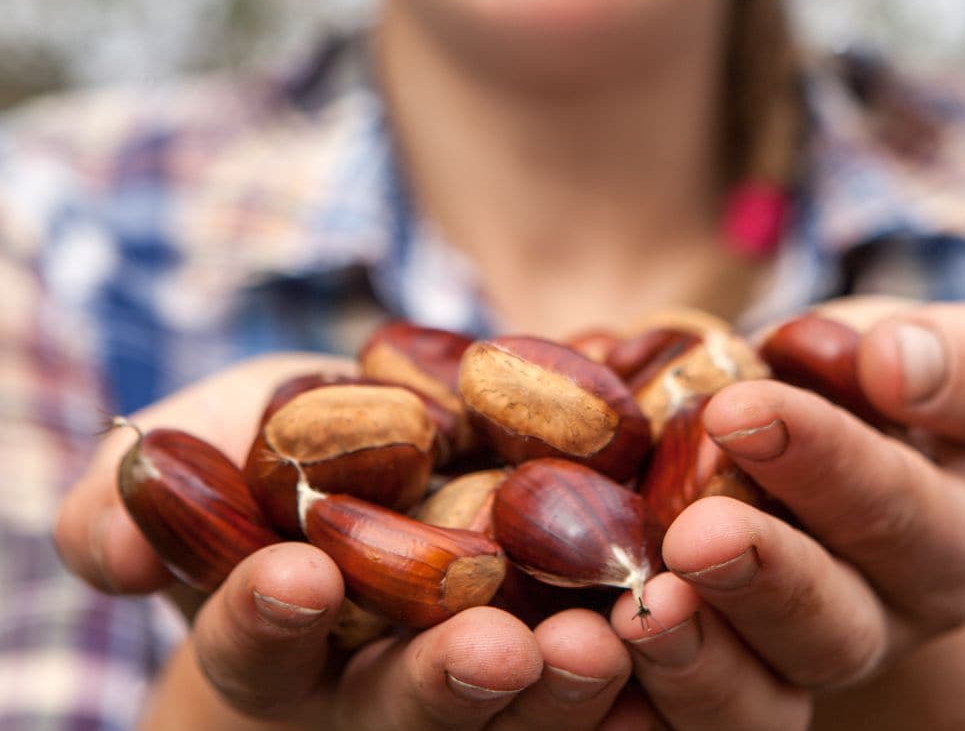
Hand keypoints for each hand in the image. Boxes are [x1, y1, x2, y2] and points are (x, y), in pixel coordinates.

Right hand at [53, 354, 635, 728]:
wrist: (394, 435)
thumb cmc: (281, 445)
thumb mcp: (206, 441)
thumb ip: (139, 496)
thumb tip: (113, 549)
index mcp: (282, 640)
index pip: (259, 645)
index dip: (266, 616)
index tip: (292, 574)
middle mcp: (376, 683)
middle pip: (408, 707)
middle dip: (447, 683)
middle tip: (498, 650)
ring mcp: (474, 673)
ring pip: (518, 710)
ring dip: (563, 687)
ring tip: (606, 641)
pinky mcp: (560, 645)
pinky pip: (604, 678)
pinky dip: (641, 664)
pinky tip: (676, 622)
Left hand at [606, 298, 964, 729]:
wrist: (776, 443)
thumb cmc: (848, 385)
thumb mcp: (910, 355)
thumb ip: (951, 358)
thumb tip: (896, 366)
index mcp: (939, 538)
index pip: (903, 511)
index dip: (827, 463)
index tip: (738, 411)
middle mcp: (872, 621)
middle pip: (834, 628)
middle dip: (765, 579)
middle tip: (695, 534)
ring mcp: (786, 666)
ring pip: (760, 704)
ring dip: (699, 662)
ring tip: (639, 613)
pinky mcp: (710, 685)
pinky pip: (677, 722)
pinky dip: (631, 699)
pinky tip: (580, 653)